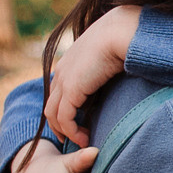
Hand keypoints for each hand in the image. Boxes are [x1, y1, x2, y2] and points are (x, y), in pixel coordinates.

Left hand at [44, 6, 141, 145]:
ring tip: (82, 141)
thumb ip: (105, 66)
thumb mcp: (109, 54)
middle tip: (73, 137)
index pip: (57, 92)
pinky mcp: (72, 90)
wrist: (121, 32)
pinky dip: (72, 132)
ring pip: (53, 114)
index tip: (78, 122)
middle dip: (59, 125)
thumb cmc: (122, 39)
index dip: (64, 110)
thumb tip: (118, 72)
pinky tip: (85, 138)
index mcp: (69, 63)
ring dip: (65, 132)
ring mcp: (64, 81)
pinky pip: (65, 118)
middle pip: (50, 105)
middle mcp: (61, 72)